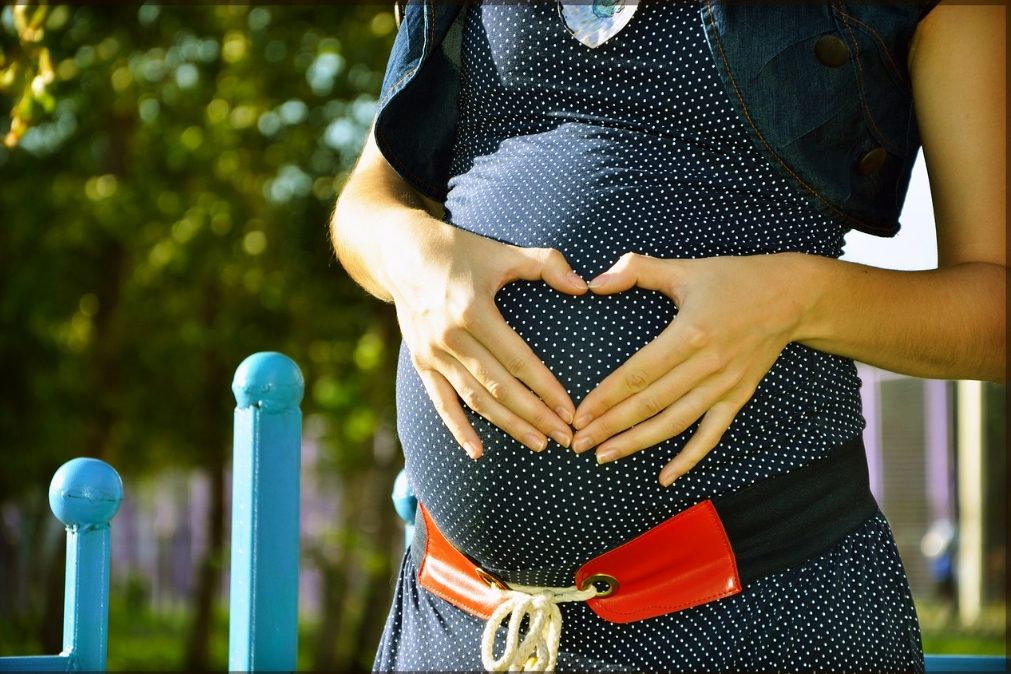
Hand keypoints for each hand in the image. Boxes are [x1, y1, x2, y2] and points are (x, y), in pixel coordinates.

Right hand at [385, 211, 588, 458]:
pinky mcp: (421, 363)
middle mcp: (450, 337)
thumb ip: (546, 265)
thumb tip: (584, 286)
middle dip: (535, 416)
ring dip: (507, 426)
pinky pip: (441, 402)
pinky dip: (459, 429)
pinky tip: (478, 452)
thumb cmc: (460, 251)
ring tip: (538, 443)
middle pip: (499, 387)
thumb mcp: (502, 252)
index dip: (546, 388)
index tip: (570, 410)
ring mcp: (433, 353)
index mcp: (473, 310)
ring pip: (475, 399)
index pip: (518, 360)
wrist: (401, 253)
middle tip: (564, 438)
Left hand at [570, 252, 810, 484]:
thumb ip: (637, 270)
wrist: (793, 297)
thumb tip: (595, 281)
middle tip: (578, 443)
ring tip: (604, 456)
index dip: (605, 398)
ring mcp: (724, 386)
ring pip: (674, 423)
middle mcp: (707, 365)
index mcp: (690, 333)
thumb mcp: (684, 269)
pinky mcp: (738, 397)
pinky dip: (688, 458)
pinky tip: (664, 477)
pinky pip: (711, 435)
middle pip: (650, 404)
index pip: (637, 375)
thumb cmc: (733, 279)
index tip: (579, 415)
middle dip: (610, 426)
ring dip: (637, 443)